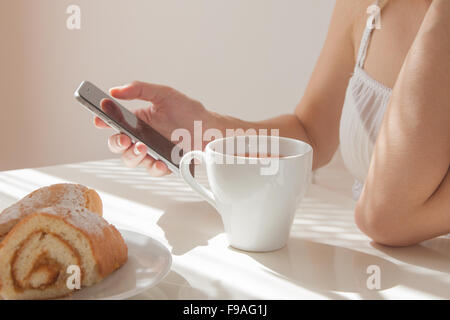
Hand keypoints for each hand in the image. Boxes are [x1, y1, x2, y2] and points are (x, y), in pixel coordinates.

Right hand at [94, 81, 221, 176]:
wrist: (211, 129)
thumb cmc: (189, 111)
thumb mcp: (164, 94)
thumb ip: (139, 89)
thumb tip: (115, 90)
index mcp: (138, 120)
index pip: (114, 123)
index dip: (103, 122)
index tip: (99, 120)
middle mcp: (142, 138)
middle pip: (118, 145)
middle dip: (116, 143)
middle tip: (124, 139)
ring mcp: (152, 152)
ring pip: (131, 160)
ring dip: (133, 155)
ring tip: (142, 147)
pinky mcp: (165, 164)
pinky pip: (153, 170)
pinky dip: (155, 167)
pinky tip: (159, 161)